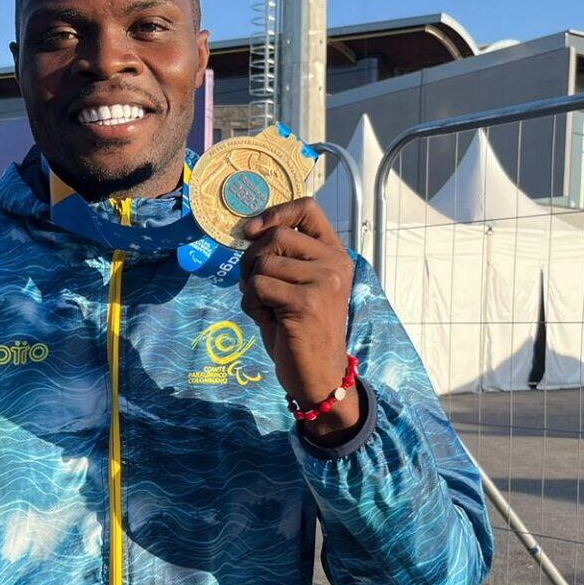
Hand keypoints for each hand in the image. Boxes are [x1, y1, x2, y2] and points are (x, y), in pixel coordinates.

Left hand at [239, 198, 360, 442]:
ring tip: (266, 308)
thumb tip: (248, 229)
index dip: (274, 213)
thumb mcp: (294, 286)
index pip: (307, 208)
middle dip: (250, 260)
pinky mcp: (307, 302)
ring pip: (264, 262)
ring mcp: (325, 281)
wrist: (318, 376)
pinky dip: (251, 304)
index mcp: (334, 254)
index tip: (251, 231)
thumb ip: (281, 257)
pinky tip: (267, 320)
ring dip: (250, 286)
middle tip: (253, 288)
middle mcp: (335, 263)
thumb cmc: (299, 331)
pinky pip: (258, 286)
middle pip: (276, 236)